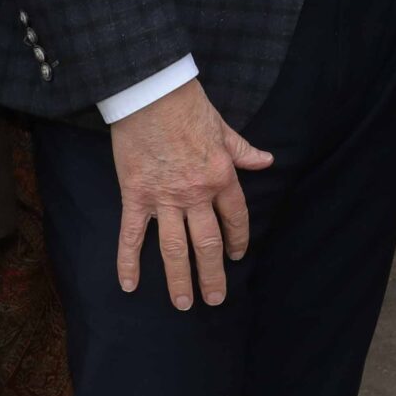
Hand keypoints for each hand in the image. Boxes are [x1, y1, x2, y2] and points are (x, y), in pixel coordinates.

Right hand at [109, 78, 273, 307]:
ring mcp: (164, 198)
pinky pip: (132, 236)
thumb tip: (266, 161)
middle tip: (215, 300)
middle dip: (212, 275)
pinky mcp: (135, 195)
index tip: (237, 255)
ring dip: (179, 279)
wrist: (151, 92)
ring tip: (184, 304)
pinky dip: (128, 262)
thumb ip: (243, 150)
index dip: (238, 239)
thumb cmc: (188, 106)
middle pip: (207, 243)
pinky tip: (130, 285)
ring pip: (174, 248)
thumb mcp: (223, 128)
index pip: (235, 218)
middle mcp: (195, 194)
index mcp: (221, 176)